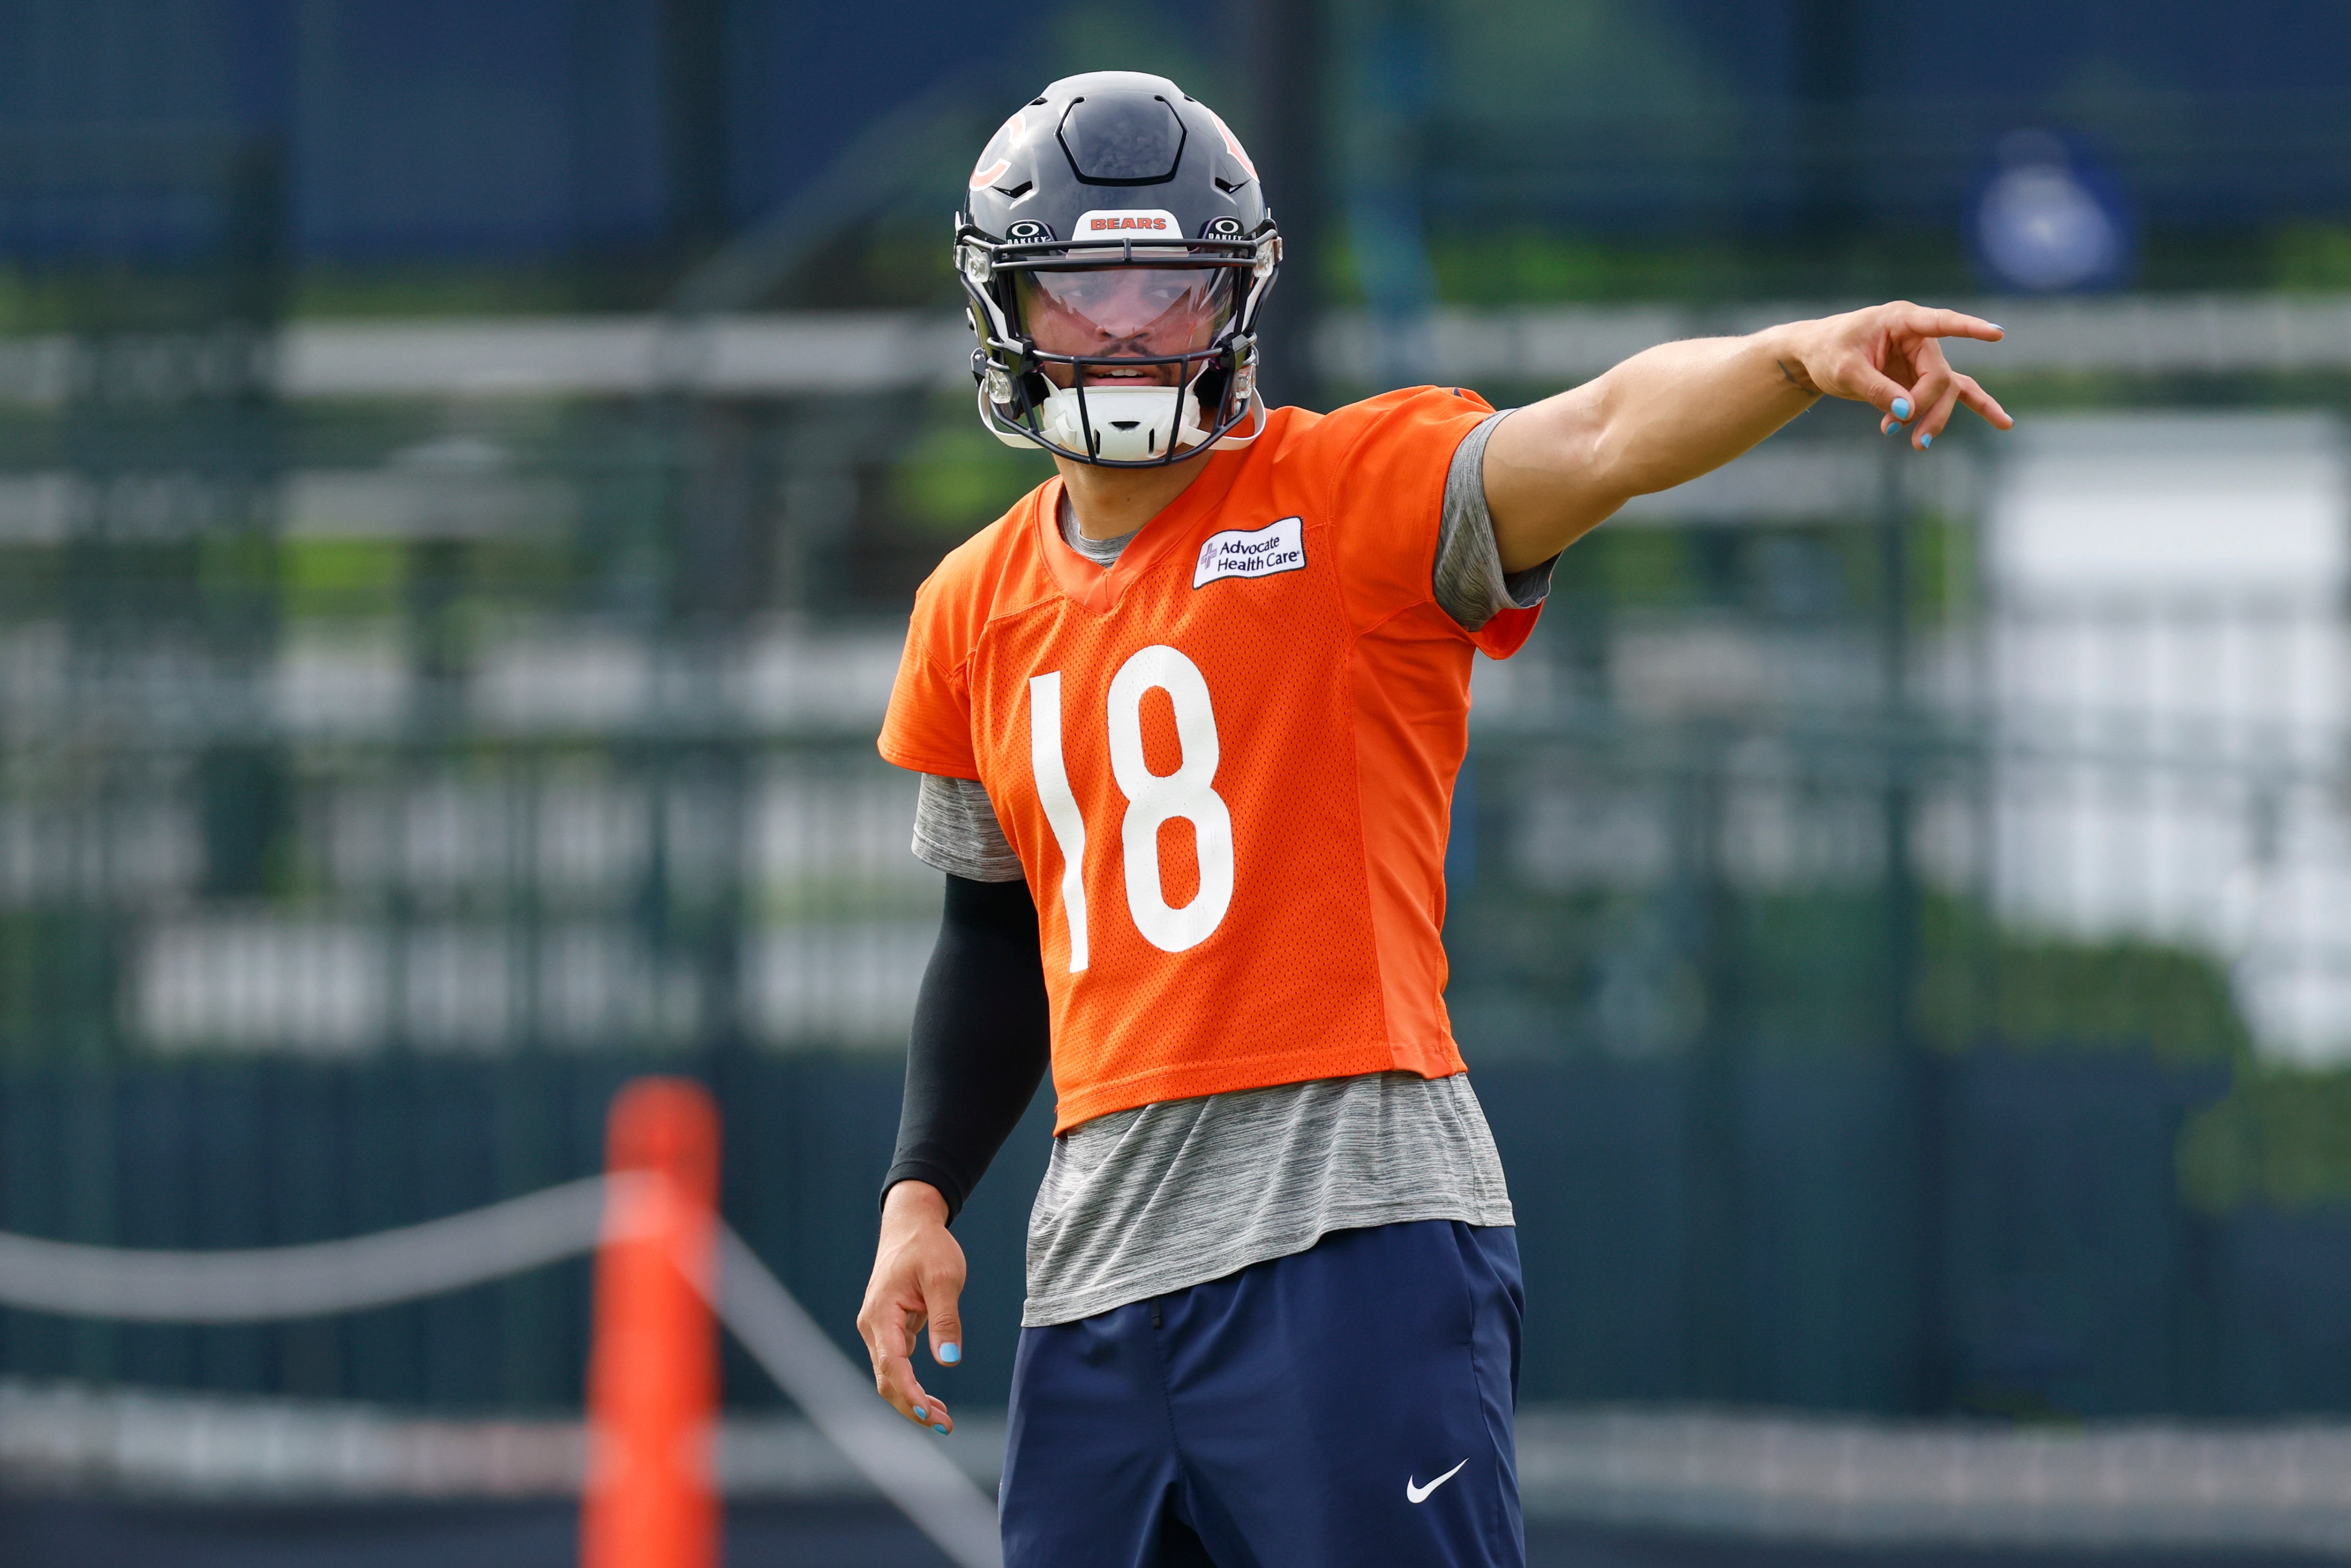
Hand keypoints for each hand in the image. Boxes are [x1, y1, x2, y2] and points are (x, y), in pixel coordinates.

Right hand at [856, 1181, 965, 1434]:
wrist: (911, 1224)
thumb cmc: (928, 1247)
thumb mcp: (944, 1278)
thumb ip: (946, 1319)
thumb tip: (950, 1362)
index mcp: (881, 1314)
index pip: (893, 1365)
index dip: (910, 1394)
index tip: (929, 1416)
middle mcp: (873, 1326)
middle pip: (887, 1379)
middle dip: (912, 1406)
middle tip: (945, 1426)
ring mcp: (878, 1329)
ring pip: (890, 1375)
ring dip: (912, 1399)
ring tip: (943, 1419)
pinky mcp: (888, 1329)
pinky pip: (896, 1365)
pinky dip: (912, 1384)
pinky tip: (931, 1400)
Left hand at [1778, 302, 2013, 450]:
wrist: (1817, 356)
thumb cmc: (1828, 353)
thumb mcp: (1844, 371)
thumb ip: (1875, 389)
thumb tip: (1907, 411)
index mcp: (1901, 321)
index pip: (1941, 322)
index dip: (1968, 328)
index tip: (1996, 333)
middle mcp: (1919, 337)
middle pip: (1938, 376)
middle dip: (1921, 406)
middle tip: (1891, 429)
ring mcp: (1923, 358)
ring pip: (1947, 390)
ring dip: (1934, 418)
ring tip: (1917, 445)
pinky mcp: (1921, 378)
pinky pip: (1955, 392)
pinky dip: (1976, 407)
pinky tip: (2003, 422)